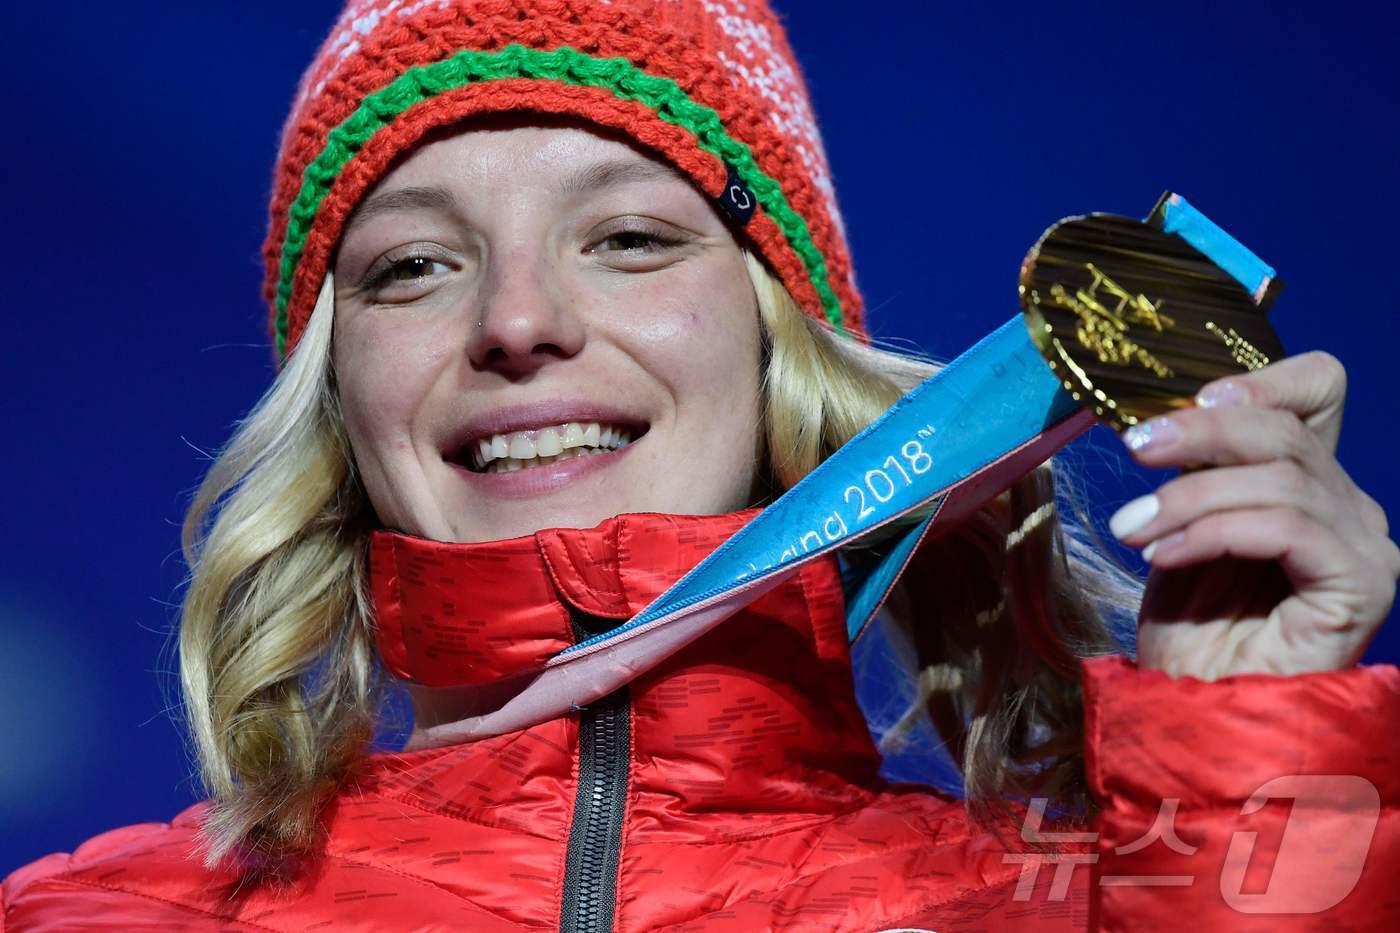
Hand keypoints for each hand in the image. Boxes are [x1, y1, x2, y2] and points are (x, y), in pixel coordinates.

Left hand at [1107, 352, 1399, 679]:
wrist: (1198, 715)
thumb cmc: (1189, 629)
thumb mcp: (1183, 525)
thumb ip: (1197, 469)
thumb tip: (1161, 415)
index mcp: (1312, 482)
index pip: (1318, 390)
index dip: (1260, 380)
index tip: (1189, 398)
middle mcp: (1350, 508)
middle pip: (1286, 431)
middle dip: (1198, 433)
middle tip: (1134, 449)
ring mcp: (1364, 547)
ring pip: (1281, 479)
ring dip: (1190, 497)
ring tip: (1132, 527)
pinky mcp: (1359, 586)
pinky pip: (1286, 528)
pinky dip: (1214, 532)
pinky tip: (1164, 554)